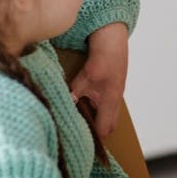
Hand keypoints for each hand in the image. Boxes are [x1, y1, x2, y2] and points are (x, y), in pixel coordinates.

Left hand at [69, 23, 128, 137]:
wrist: (113, 37)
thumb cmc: (105, 56)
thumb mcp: (87, 75)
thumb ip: (75, 91)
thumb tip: (62, 106)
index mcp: (111, 100)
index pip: (105, 129)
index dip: (93, 137)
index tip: (80, 140)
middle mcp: (114, 100)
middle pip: (108, 126)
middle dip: (95, 131)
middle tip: (78, 131)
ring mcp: (113, 93)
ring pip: (105, 115)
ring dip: (93, 118)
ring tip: (78, 118)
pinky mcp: (109, 86)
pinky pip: (102, 104)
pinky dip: (93, 107)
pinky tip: (80, 101)